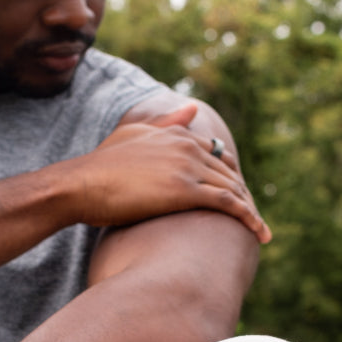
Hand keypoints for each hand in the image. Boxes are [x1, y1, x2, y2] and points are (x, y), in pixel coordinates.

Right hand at [71, 103, 271, 242]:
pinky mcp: (185, 190)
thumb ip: (166, 124)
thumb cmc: (99, 169)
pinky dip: (249, 218)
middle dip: (245, 198)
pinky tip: (258, 234)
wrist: (80, 185)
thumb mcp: (133, 135)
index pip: (218, 156)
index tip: (240, 199)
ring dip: (252, 211)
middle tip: (256, 222)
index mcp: (178, 135)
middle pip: (230, 173)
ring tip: (261, 233)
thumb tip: (192, 108)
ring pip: (234, 189)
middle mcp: (188, 146)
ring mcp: (188, 166)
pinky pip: (228, 204)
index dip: (231, 179)